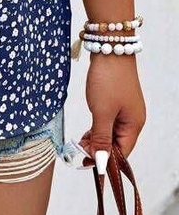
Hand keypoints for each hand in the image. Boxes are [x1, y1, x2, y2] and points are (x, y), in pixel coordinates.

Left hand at [77, 52, 146, 168]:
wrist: (108, 48)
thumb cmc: (108, 80)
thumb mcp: (102, 112)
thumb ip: (101, 138)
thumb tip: (101, 162)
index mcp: (134, 125)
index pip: (122, 152)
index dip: (106, 161)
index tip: (87, 165)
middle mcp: (132, 119)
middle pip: (117, 143)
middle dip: (99, 150)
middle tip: (80, 154)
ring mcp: (124, 109)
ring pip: (110, 132)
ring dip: (97, 140)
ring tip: (81, 145)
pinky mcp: (115, 100)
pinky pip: (107, 121)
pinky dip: (97, 128)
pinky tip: (87, 133)